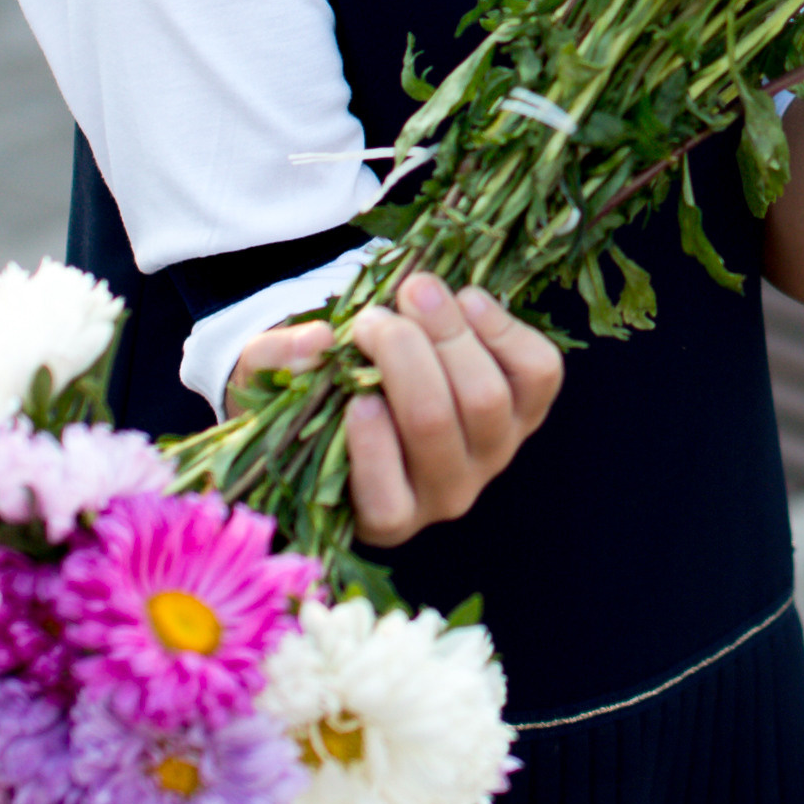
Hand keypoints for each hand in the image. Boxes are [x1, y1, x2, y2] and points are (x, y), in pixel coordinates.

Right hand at [229, 276, 563, 547]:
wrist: (375, 376)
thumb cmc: (313, 395)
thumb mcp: (267, 383)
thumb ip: (272, 362)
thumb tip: (313, 343)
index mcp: (379, 513)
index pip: (386, 503)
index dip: (372, 449)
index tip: (353, 397)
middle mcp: (445, 495)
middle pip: (435, 425)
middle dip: (401, 356)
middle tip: (369, 319)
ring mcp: (493, 453)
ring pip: (486, 397)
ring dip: (447, 332)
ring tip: (414, 290)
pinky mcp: (528, 409)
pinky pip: (536, 372)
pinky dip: (503, 329)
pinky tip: (467, 301)